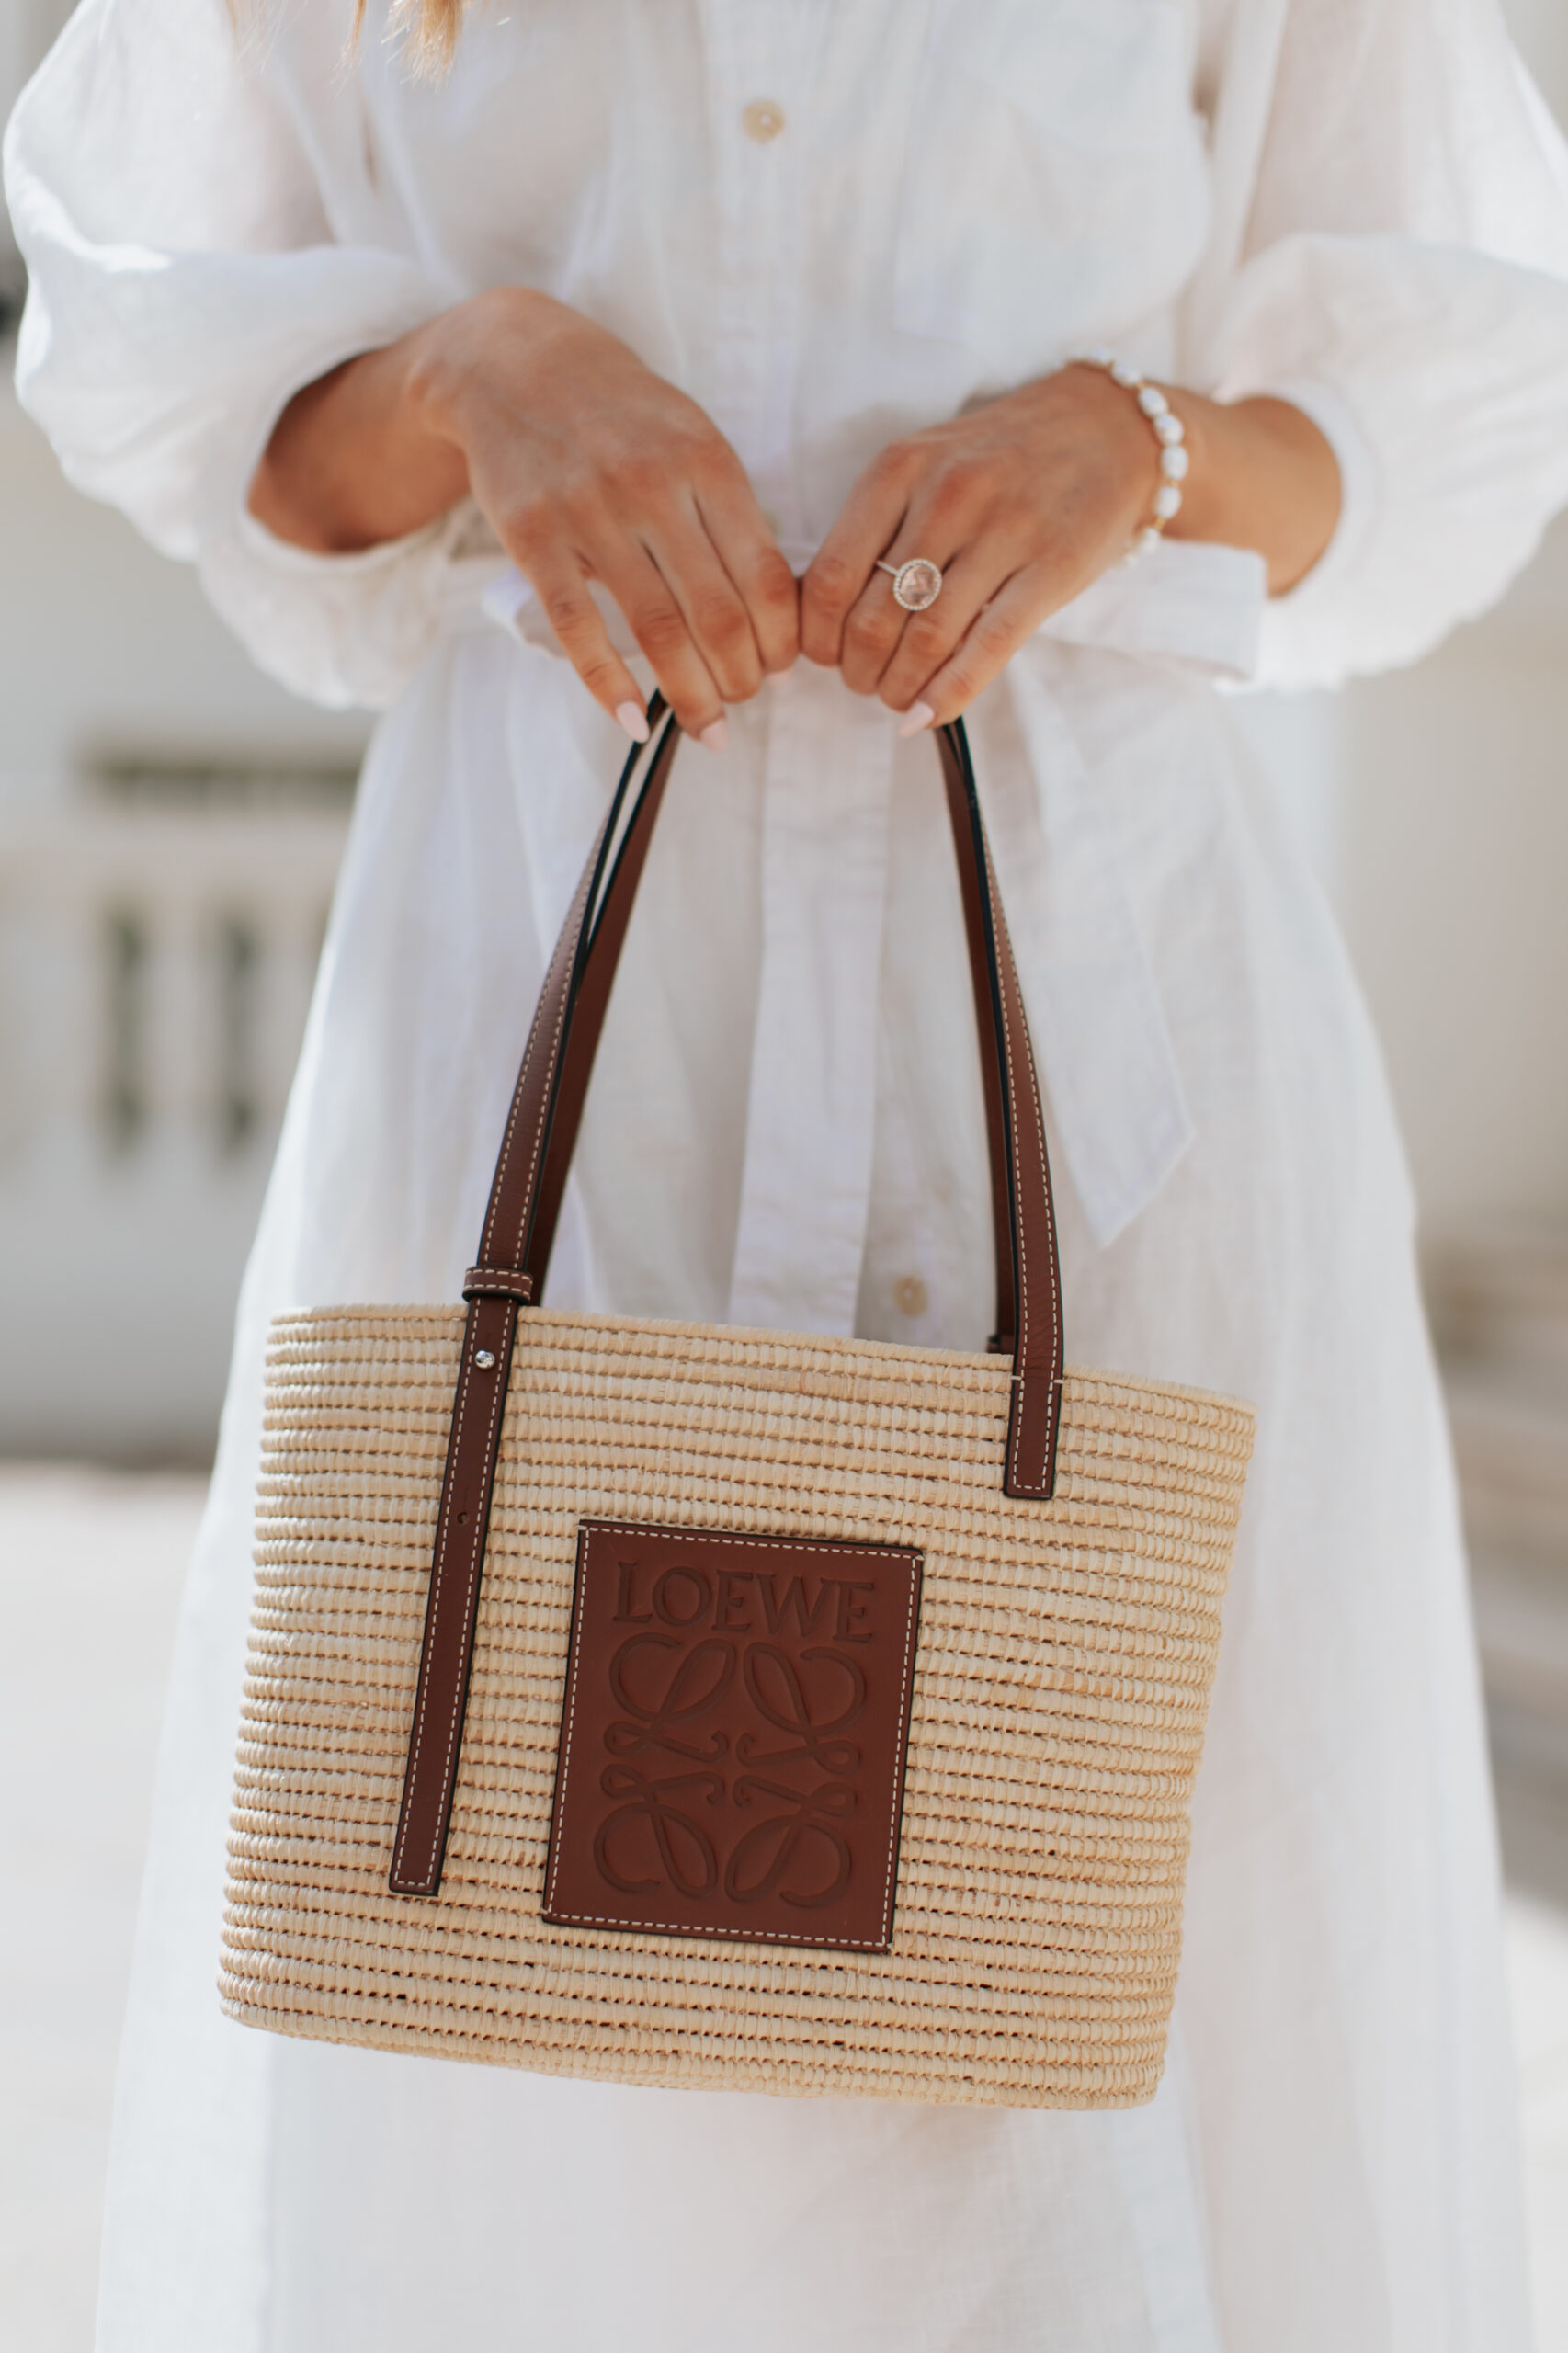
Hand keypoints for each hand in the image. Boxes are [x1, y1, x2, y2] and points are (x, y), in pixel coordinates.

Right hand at [251, 286, 799, 742]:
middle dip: (741, 680)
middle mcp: (654, 487)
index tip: (782, 670)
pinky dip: (609, 684)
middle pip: (720, 615)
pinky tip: (634, 722)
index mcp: (707, 464)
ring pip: (658, 630)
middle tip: (741, 704)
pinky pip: (579, 626)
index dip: (782, 641)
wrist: (512, 362)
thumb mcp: (690, 438)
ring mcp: (591, 513)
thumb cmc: (619, 413)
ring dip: (691, 696)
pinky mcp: (535, 537)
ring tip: (707, 728)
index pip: (766, 578)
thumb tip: (773, 609)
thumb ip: (729, 512)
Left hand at [799, 366, 1339, 729]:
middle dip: (856, 670)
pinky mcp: (1053, 568)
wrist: (1108, 429)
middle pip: (872, 619)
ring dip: (897, 688)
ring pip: (925, 641)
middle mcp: (948, 495)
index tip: (824, 656)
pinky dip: (947, 694)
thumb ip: (874, 528)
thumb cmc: (1000, 461)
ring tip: (895, 696)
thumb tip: (818, 616)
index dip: (817, 638)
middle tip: (863, 681)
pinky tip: (925, 716)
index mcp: (899, 468)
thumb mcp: (925, 466)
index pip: (829, 578)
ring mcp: (1005, 530)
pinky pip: (987, 648)